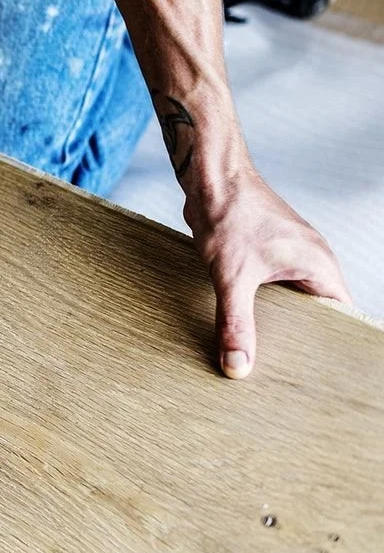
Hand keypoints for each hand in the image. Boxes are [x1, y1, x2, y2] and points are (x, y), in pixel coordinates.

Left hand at [185, 169, 350, 378]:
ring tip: (262, 355)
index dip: (333, 345)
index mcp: (319, 266)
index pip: (343, 317)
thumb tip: (238, 365)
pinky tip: (242, 323)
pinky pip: (271, 287)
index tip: (317, 373)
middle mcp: (312, 261)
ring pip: (290, 301)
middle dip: (299, 339)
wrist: (210, 178)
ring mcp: (289, 256)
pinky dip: (259, 305)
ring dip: (276, 322)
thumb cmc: (230, 215)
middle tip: (284, 373)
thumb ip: (236, 322)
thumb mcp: (232, 277)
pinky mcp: (266, 253)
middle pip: (315, 312)